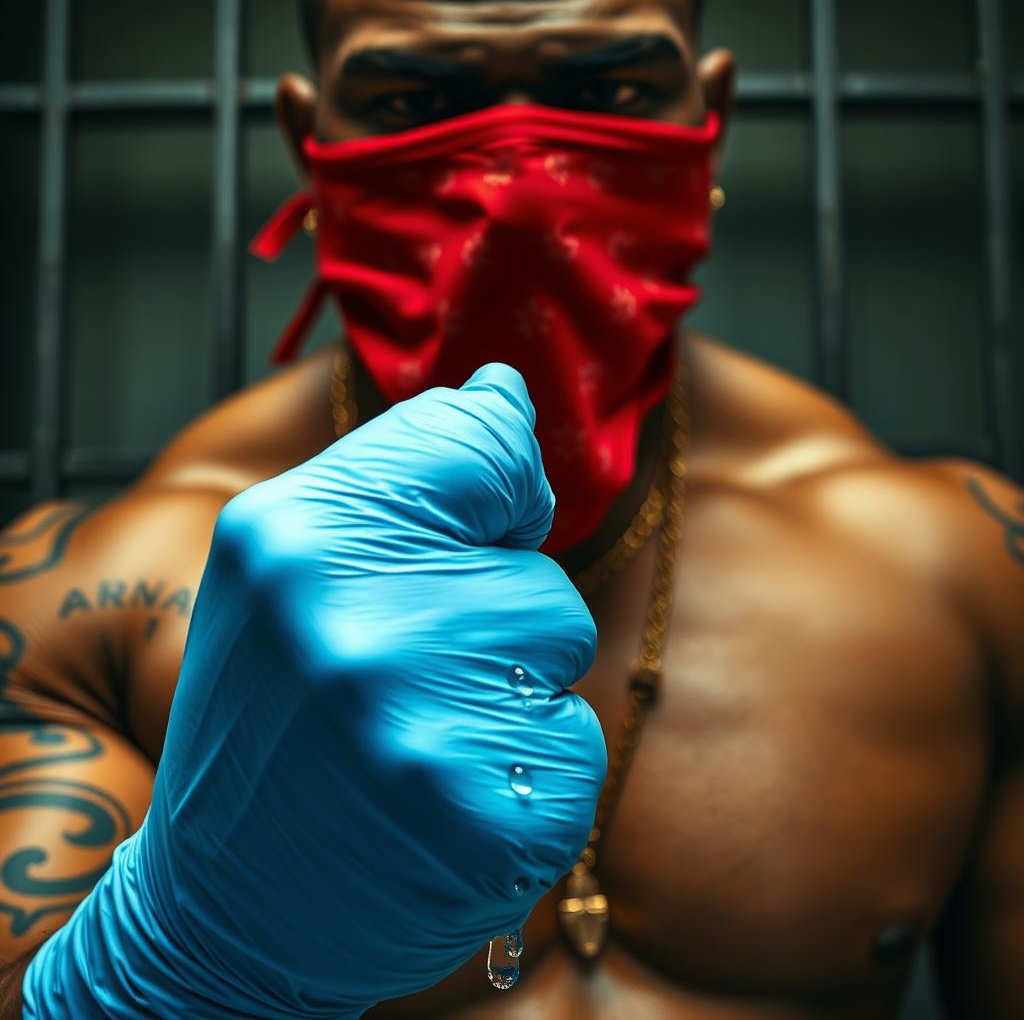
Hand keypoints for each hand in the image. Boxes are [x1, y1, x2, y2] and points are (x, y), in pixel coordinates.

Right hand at [23, 364, 605, 1018]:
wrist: (224, 905)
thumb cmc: (267, 716)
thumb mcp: (286, 565)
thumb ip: (402, 470)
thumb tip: (504, 390)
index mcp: (294, 536)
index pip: (481, 442)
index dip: (492, 491)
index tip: (462, 534)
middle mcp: (354, 627)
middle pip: (534, 569)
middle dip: (490, 615)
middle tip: (402, 679)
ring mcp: (422, 732)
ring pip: (559, 652)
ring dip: (510, 692)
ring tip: (420, 737)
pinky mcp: (491, 822)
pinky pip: (573, 746)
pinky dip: (529, 772)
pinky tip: (447, 801)